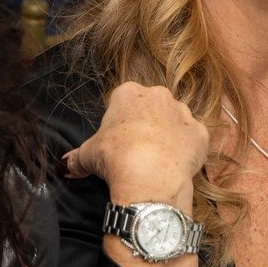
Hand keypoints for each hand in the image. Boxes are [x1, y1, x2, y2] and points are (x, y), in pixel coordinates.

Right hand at [64, 82, 208, 210]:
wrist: (150, 173)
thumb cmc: (114, 157)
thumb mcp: (88, 155)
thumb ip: (76, 157)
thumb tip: (66, 165)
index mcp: (129, 93)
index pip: (123, 102)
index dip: (119, 123)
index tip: (118, 141)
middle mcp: (159, 95)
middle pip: (152, 108)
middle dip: (146, 125)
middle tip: (137, 151)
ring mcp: (183, 113)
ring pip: (175, 122)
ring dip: (169, 136)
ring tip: (158, 161)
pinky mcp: (201, 133)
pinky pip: (194, 141)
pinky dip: (187, 152)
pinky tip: (176, 167)